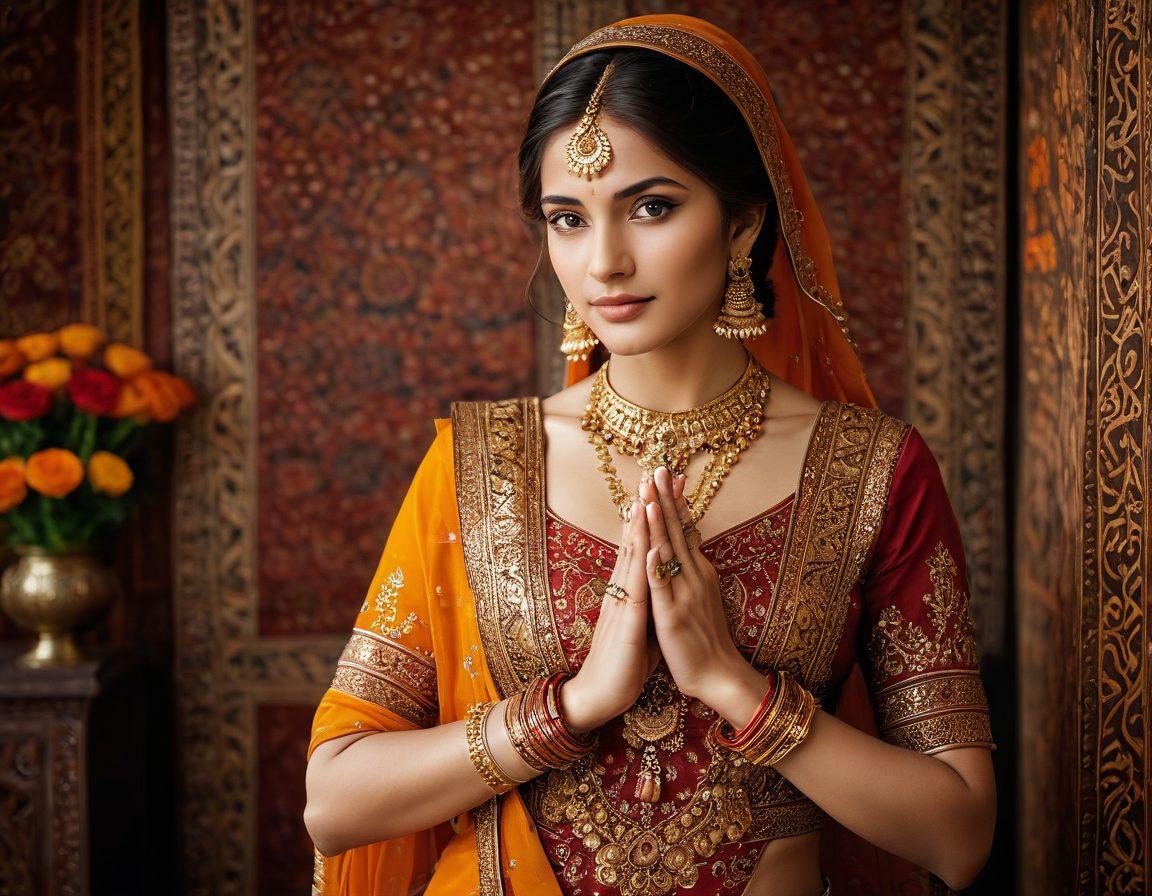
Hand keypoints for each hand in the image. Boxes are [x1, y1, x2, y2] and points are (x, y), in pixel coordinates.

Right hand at [561, 498, 661, 732]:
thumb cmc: (623, 665)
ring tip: (645, 492)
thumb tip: (659, 592)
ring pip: (632, 555)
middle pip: (635, 540)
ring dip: (639, 523)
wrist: (599, 694)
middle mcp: (622, 589)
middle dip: (645, 506)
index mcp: (628, 591)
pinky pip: (634, 584)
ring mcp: (622, 601)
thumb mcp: (641, 629)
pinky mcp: (626, 619)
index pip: (640, 545)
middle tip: (654, 473)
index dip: (649, 516)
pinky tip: (646, 540)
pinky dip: (640, 559)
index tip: (661, 489)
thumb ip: (648, 606)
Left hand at [640, 467, 753, 708]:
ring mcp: (683, 594)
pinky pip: (662, 587)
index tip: (666, 473)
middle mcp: (693, 576)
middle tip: (658, 467)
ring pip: (669, 552)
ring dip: (659, 521)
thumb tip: (684, 549)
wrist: (720, 677)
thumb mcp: (700, 597)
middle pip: (678, 530)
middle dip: (666, 498)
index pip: (685, 528)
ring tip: (650, 494)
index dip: (675, 500)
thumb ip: (691, 572)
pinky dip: (656, 566)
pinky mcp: (672, 616)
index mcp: (698, 572)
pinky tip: (650, 548)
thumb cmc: (705, 640)